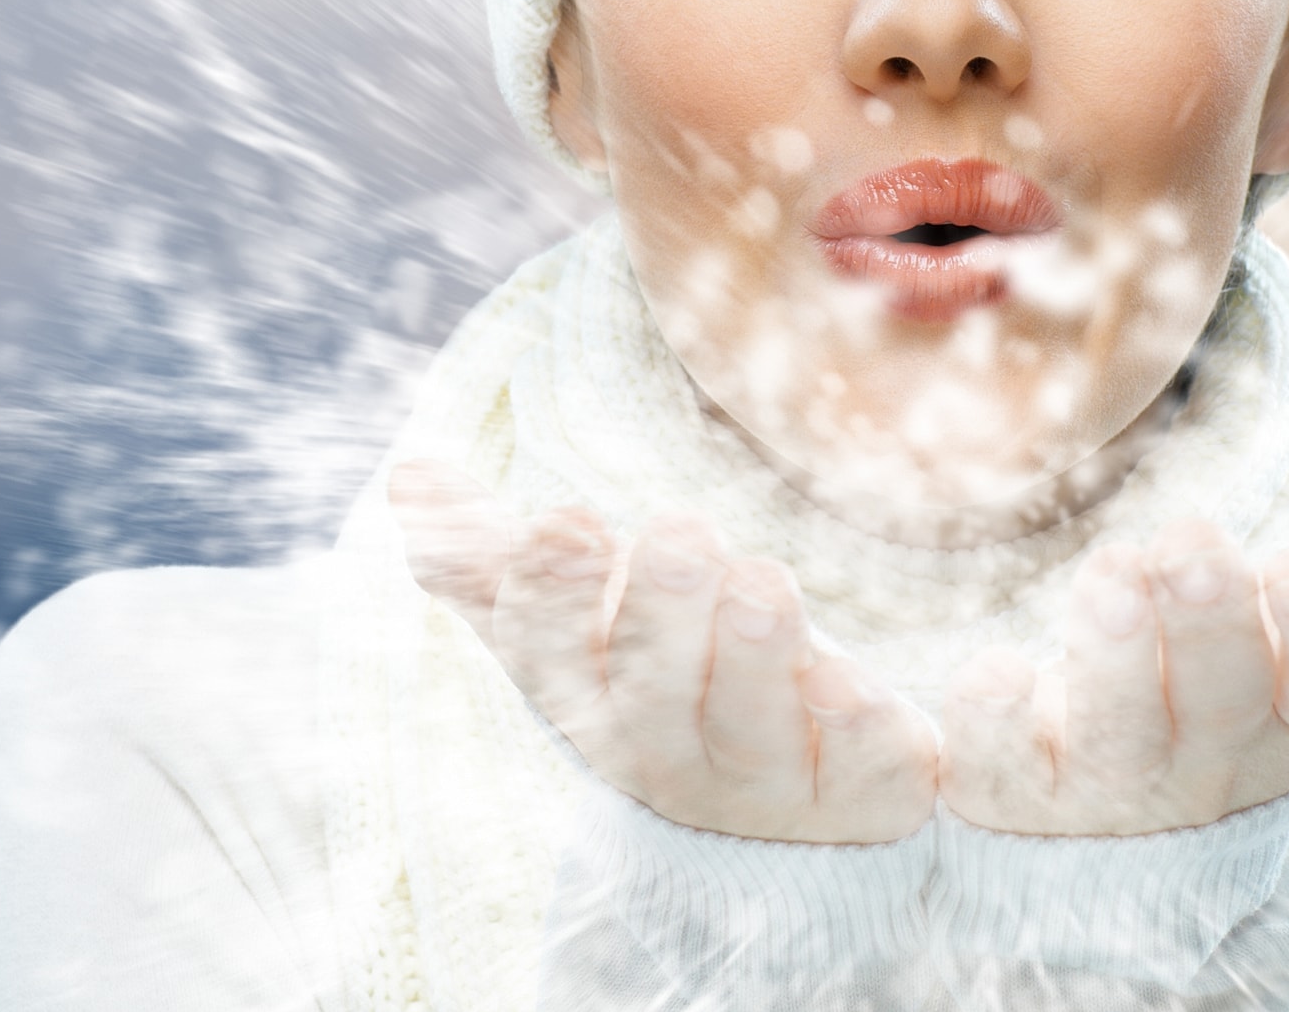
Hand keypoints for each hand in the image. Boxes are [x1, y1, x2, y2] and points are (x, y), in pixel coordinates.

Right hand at [388, 460, 938, 842]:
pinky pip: (874, 776)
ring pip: (755, 735)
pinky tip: (877, 679)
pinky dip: (880, 733)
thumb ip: (499, 557)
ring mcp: (772, 786)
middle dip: (660, 616)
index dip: (551, 597)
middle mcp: (673, 757)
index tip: (566, 520)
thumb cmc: (669, 673)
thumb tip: (408, 479)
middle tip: (678, 532)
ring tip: (759, 581)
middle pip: (652, 701)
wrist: (782, 809)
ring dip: (754, 658)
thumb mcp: (584, 615)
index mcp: (595, 702)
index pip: (550, 657)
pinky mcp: (872, 792)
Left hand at [938, 458, 1288, 835]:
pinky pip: (1001, 768)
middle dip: (1213, 623)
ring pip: (1117, 733)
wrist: (1111, 848)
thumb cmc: (1230, 705)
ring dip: (1116, 654)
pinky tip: (995, 668)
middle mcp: (1206, 764)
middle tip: (1191, 543)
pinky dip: (997, 719)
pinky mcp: (1011, 792)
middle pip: (1222, 703)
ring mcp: (1108, 787)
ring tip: (1110, 573)